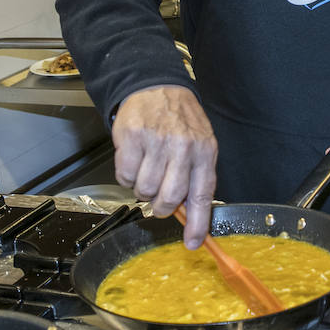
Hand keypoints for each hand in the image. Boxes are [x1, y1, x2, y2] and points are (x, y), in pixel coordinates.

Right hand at [112, 85, 216, 247]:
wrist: (156, 86)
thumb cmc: (180, 119)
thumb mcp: (200, 142)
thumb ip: (197, 175)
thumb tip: (190, 214)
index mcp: (204, 151)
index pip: (202, 196)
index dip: (197, 224)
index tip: (192, 243)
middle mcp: (182, 147)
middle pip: (169, 197)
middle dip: (161, 206)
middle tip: (158, 200)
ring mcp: (156, 142)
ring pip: (144, 190)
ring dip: (142, 188)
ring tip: (147, 170)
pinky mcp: (132, 137)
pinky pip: (125, 176)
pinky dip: (126, 176)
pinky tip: (134, 160)